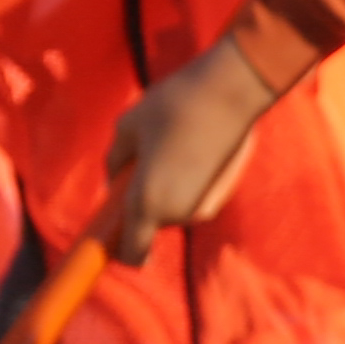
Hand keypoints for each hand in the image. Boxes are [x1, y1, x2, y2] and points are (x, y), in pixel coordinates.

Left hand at [101, 39, 283, 264]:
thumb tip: (114, 178)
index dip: (119, 250)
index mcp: (147, 202)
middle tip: (141, 161)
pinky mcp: (225, 191)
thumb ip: (114, 160)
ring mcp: (205, 205)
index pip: (133, 254)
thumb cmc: (172, 105)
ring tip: (170, 145)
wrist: (232, 89)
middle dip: (142, 201)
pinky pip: (194, 195)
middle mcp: (178, 214)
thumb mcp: (127, 127)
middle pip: (151, 223)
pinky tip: (192, 145)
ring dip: (166, 188)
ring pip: (174, 207)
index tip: (112, 231)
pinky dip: (188, 180)